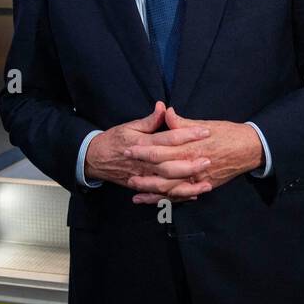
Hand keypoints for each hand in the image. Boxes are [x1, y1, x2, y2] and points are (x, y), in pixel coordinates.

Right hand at [84, 101, 212, 199]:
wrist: (94, 159)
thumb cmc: (114, 140)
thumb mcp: (130, 126)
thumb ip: (150, 120)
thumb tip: (163, 107)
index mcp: (142, 143)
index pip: (168, 138)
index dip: (187, 134)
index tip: (205, 131)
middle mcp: (144, 162)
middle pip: (170, 165)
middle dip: (190, 164)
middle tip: (208, 159)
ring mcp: (143, 177)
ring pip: (167, 184)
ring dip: (187, 185)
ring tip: (206, 183)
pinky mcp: (142, 187)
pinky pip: (161, 195)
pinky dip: (177, 196)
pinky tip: (193, 194)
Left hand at [124, 107, 262, 203]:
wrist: (250, 149)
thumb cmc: (227, 133)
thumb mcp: (204, 124)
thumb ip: (181, 122)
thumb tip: (164, 112)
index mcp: (191, 146)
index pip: (161, 150)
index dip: (143, 150)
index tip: (128, 148)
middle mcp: (193, 165)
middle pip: (162, 172)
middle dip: (142, 172)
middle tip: (125, 171)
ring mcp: (198, 179)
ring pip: (170, 188)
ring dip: (150, 190)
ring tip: (134, 189)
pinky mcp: (203, 186)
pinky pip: (182, 196)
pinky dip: (167, 199)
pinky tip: (154, 201)